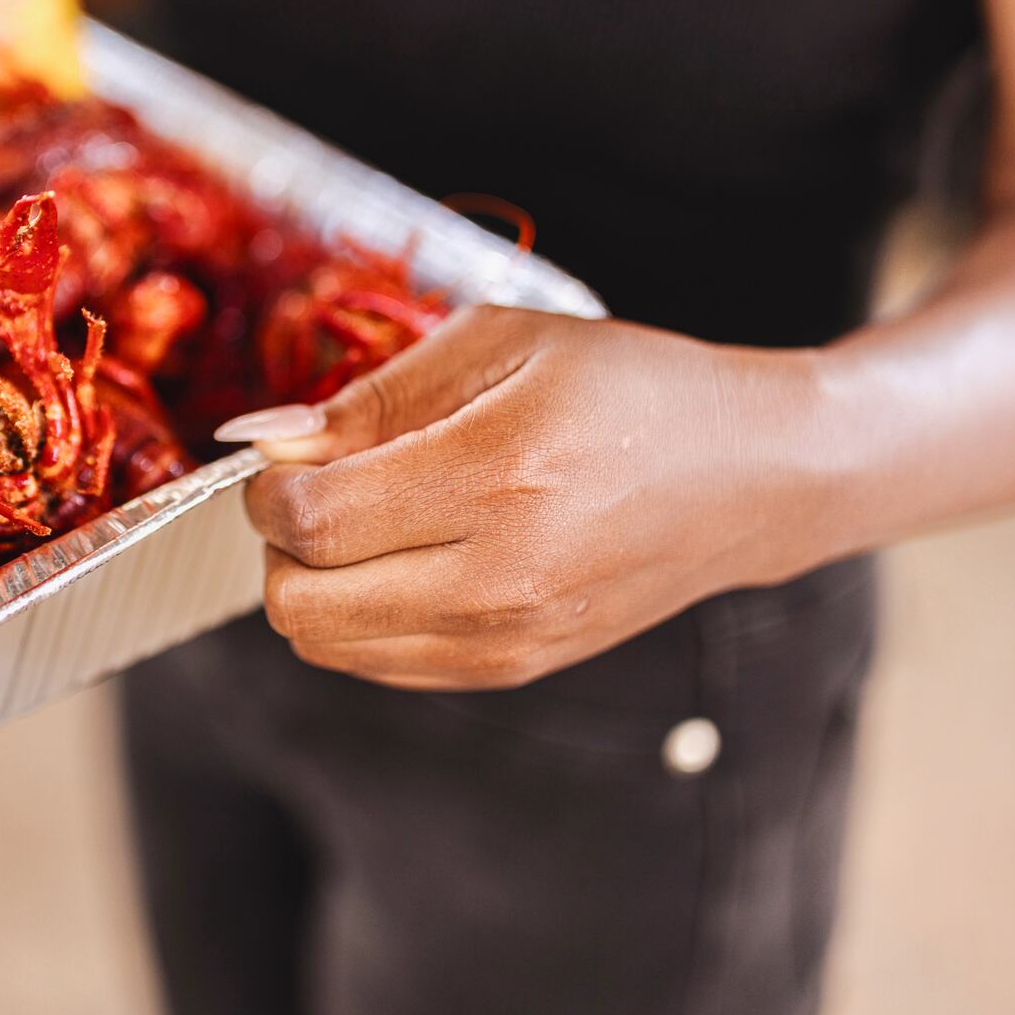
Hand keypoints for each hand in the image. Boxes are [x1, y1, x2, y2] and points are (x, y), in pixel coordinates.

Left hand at [224, 305, 834, 690]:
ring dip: (311, 583)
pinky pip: (375, 664)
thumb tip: (266, 438)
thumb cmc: (626, 389)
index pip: (311, 519)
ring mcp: (507, 640)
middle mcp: (500, 577)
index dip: (265, 483)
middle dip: (276, 541)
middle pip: (299, 603)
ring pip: (325, 646)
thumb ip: (376, 394)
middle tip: (316, 486)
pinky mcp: (514, 671)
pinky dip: (356, 616)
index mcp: (497, 475)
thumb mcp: (502, 342)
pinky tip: (399, 558)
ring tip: (362, 521)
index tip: (288, 448)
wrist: (748, 479)